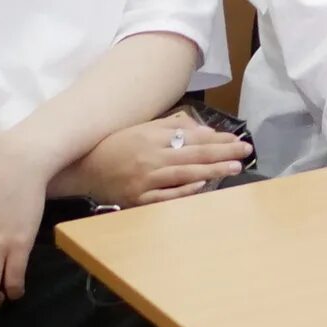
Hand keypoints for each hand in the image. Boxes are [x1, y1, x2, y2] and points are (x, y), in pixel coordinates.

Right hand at [57, 116, 250, 205]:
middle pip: (193, 154)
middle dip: (223, 153)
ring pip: (184, 174)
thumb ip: (171, 126)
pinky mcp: (137, 199)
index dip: (217, 139)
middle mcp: (150, 157)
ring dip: (212, 171)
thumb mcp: (141, 129)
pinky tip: (202, 185)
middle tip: (245, 152)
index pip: (192, 137)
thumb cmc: (115, 146)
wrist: (81, 169)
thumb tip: (203, 129)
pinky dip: (184, 191)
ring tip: (234, 168)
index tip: (237, 139)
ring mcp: (144, 180)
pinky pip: (165, 197)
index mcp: (151, 137)